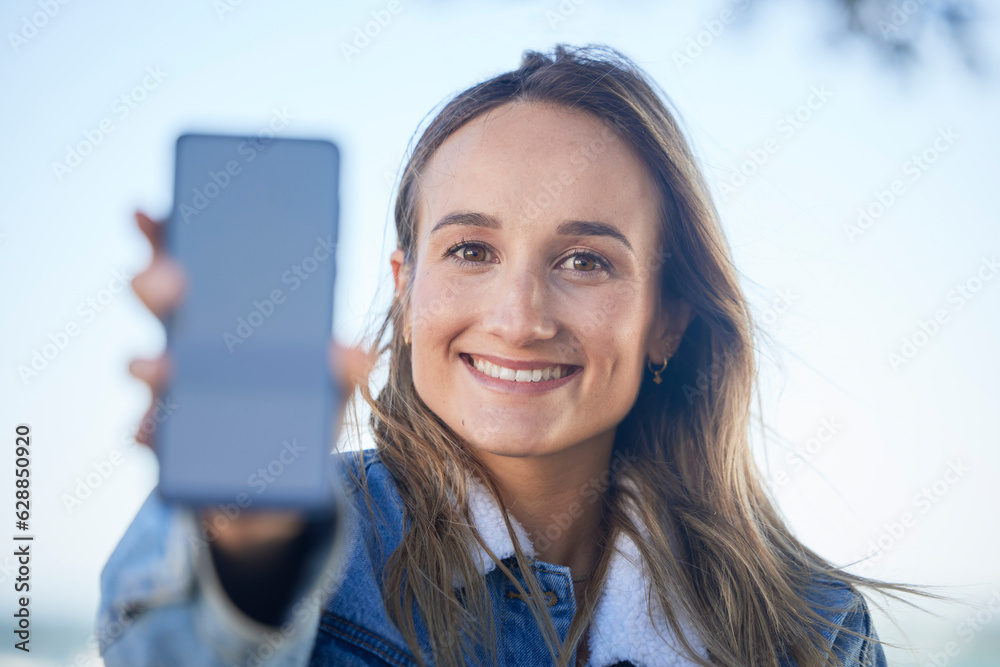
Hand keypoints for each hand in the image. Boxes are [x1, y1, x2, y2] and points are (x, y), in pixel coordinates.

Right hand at [127, 210, 374, 551]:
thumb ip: (341, 366)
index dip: (164, 236)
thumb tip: (355, 352)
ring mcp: (173, 391)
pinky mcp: (170, 442)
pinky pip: (149, 433)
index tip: (148, 212)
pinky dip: (150, 432)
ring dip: (148, 364)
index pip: (187, 264)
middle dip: (156, 286)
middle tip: (173, 283)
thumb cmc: (297, 411)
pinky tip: (154, 433)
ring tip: (160, 367)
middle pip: (159, 303)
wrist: (277, 486)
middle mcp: (188, 346)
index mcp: (223, 317)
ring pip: (145, 366)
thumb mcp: (327, 385)